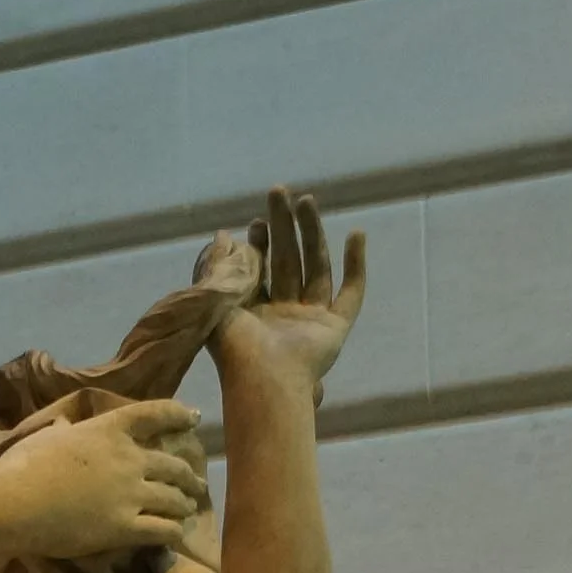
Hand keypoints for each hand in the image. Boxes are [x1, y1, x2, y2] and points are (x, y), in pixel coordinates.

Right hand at [0, 398, 209, 561]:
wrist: (13, 504)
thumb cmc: (21, 467)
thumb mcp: (45, 436)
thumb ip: (64, 431)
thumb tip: (63, 427)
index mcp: (108, 430)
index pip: (153, 414)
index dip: (178, 415)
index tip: (194, 418)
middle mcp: (128, 459)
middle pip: (172, 465)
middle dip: (188, 475)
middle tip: (194, 483)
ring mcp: (130, 494)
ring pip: (174, 498)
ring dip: (185, 504)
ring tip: (189, 509)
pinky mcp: (125, 528)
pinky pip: (163, 530)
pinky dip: (174, 532)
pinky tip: (177, 534)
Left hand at [195, 188, 365, 399]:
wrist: (263, 379)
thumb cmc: (234, 348)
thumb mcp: (215, 300)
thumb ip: (216, 267)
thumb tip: (222, 234)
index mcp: (253, 312)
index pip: (261, 269)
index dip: (260, 242)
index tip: (257, 221)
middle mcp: (283, 315)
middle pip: (288, 261)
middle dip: (284, 227)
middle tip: (280, 193)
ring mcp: (311, 321)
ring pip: (316, 268)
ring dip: (312, 234)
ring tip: (307, 200)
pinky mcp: (335, 329)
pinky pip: (351, 294)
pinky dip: (357, 265)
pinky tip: (356, 234)